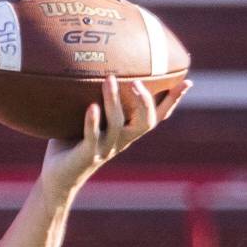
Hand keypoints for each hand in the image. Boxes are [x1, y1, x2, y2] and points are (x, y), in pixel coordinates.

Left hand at [40, 75, 192, 200]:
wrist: (58, 177)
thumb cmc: (72, 143)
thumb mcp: (89, 121)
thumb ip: (96, 100)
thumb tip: (96, 69)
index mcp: (127, 132)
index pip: (156, 116)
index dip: (172, 102)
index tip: (187, 81)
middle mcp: (121, 141)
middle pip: (145, 122)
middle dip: (145, 102)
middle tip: (137, 81)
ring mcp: (105, 149)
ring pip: (117, 124)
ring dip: (114, 101)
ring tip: (109, 80)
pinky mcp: (87, 154)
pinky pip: (92, 137)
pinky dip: (92, 121)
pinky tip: (92, 106)